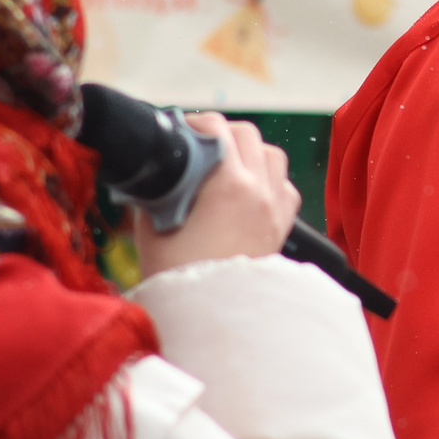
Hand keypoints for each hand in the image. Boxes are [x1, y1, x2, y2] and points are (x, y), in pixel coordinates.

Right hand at [132, 113, 299, 279]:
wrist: (207, 315)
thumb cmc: (176, 275)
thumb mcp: (152, 224)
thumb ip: (156, 190)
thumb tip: (156, 171)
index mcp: (227, 184)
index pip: (216, 129)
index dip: (196, 123)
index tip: (182, 130)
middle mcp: (258, 191)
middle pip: (248, 136)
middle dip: (223, 133)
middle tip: (200, 144)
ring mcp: (275, 209)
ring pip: (274, 157)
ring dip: (252, 152)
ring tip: (229, 163)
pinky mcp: (281, 228)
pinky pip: (287, 188)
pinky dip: (271, 180)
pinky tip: (252, 190)